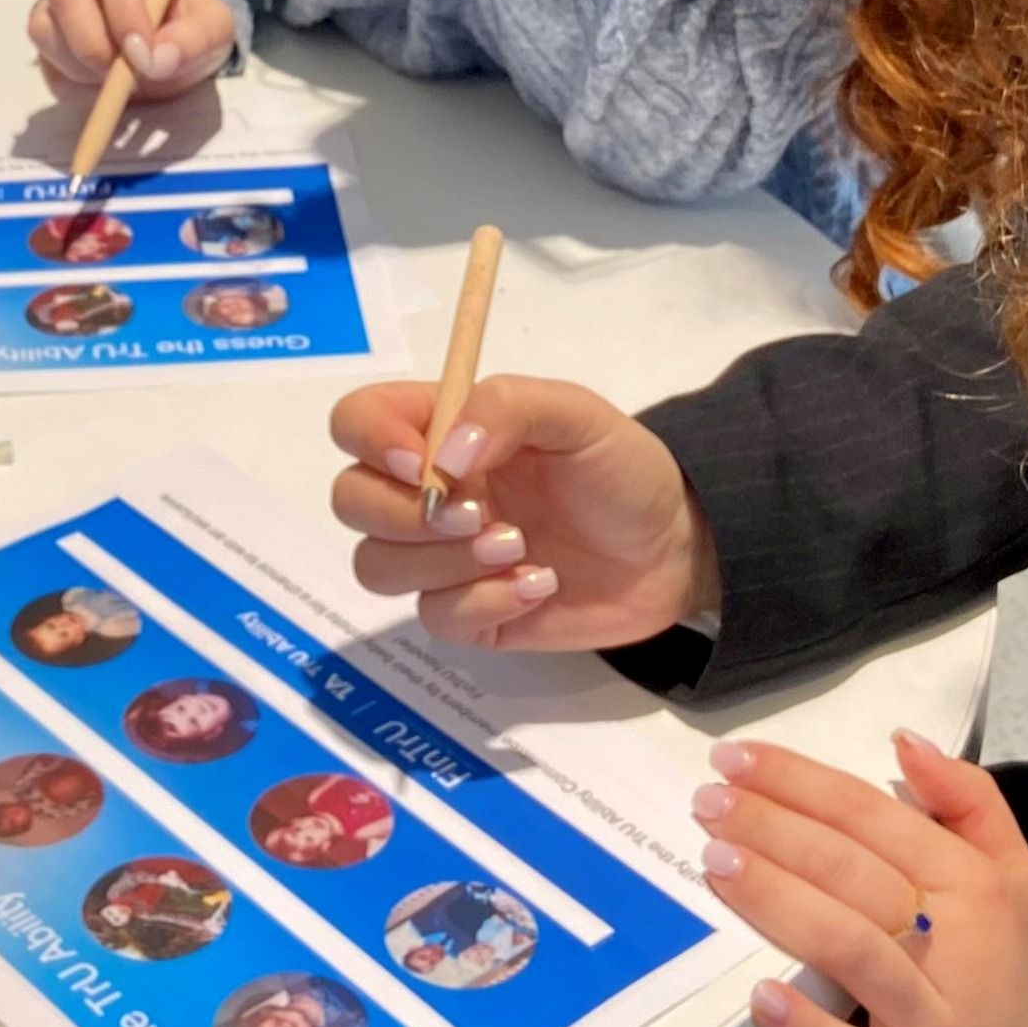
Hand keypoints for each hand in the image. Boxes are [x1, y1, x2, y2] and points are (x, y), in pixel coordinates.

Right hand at [29, 0, 236, 99]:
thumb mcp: (215, 33)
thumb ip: (195, 39)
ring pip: (46, 26)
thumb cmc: (191, 32)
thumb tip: (158, 58)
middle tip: (122, 77)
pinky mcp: (48, 34)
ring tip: (119, 81)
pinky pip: (43, 56)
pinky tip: (100, 85)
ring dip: (82, 66)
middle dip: (91, 41)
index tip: (143, 52)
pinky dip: (70, 81)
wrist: (171, 60)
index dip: (125, 6)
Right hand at [329, 372, 715, 650]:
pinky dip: (482, 602)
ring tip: (519, 547)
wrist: (677, 549)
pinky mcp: (470, 615)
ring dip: (441, 561)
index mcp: (442, 430)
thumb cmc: (622, 469)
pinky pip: (434, 617)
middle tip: (477, 514)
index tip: (420, 462)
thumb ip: (506, 409)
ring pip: (377, 566)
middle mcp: (430, 491)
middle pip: (351, 501)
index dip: (369, 440)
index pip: (358, 422)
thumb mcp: (576, 414)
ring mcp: (444, 558)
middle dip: (402, 514)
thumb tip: (442, 455)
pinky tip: (538, 584)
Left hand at [700, 731, 1027, 1026]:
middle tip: (706, 804)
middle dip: (772, 829)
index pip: (871, 816)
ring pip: (850, 947)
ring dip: (780, 902)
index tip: (734, 759)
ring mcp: (936, 1022)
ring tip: (717, 866)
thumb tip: (903, 743)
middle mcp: (952, 944)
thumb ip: (971, 804)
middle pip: (850, 870)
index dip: (799, 782)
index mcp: (972, 884)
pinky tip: (761, 1001)